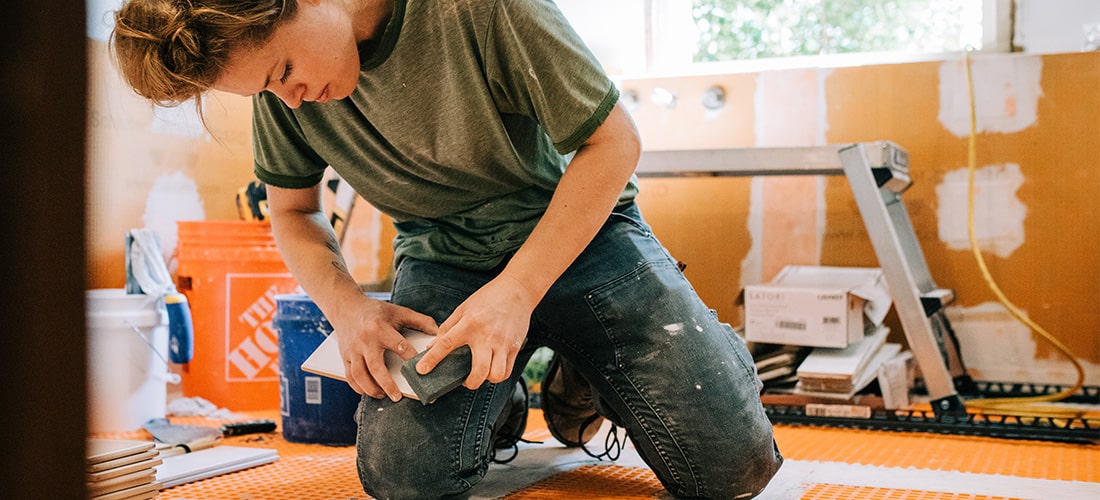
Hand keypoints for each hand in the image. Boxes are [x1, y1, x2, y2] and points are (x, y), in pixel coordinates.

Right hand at [332, 296, 437, 400]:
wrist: (346, 307)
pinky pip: (349, 376)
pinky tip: (369, 392)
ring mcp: (353, 350)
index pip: (399, 346)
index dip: (410, 358)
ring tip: (383, 396)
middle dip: (387, 384)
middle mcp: (365, 340)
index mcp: (380, 328)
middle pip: (375, 366)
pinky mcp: (344, 356)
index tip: (420, 369)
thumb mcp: (399, 311)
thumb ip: (420, 321)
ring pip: (359, 374)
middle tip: (397, 396)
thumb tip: (439, 333)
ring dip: (371, 389)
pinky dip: (358, 387)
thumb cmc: (376, 311)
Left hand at [415, 275, 535, 388]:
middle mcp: (486, 336)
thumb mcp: (463, 308)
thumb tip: (432, 346)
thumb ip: (447, 327)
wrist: (517, 290)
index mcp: (470, 324)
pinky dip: (498, 375)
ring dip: (486, 380)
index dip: (432, 359)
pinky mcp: (515, 346)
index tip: (422, 370)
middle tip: (464, 381)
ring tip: (480, 375)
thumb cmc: (488, 298)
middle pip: (479, 371)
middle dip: (469, 383)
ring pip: (496, 374)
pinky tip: (492, 369)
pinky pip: (507, 370)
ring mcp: (502, 343)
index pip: (446, 344)